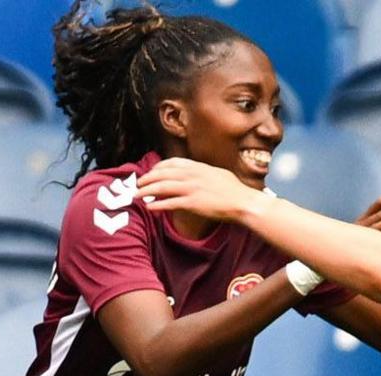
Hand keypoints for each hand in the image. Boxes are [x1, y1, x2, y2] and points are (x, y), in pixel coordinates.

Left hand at [136, 157, 266, 220]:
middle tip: (138, 184)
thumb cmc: (235, 190)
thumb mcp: (218, 174)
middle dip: (146, 178)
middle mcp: (192, 175)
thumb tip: (196, 173)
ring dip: (146, 191)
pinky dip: (157, 205)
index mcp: (198, 166)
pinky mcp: (192, 203)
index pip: (171, 163)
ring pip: (161, 187)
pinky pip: (169, 203)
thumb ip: (204, 172)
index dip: (158, 167)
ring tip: (137, 195)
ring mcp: (191, 189)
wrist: (243, 202)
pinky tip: (149, 208)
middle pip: (162, 174)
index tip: (151, 172)